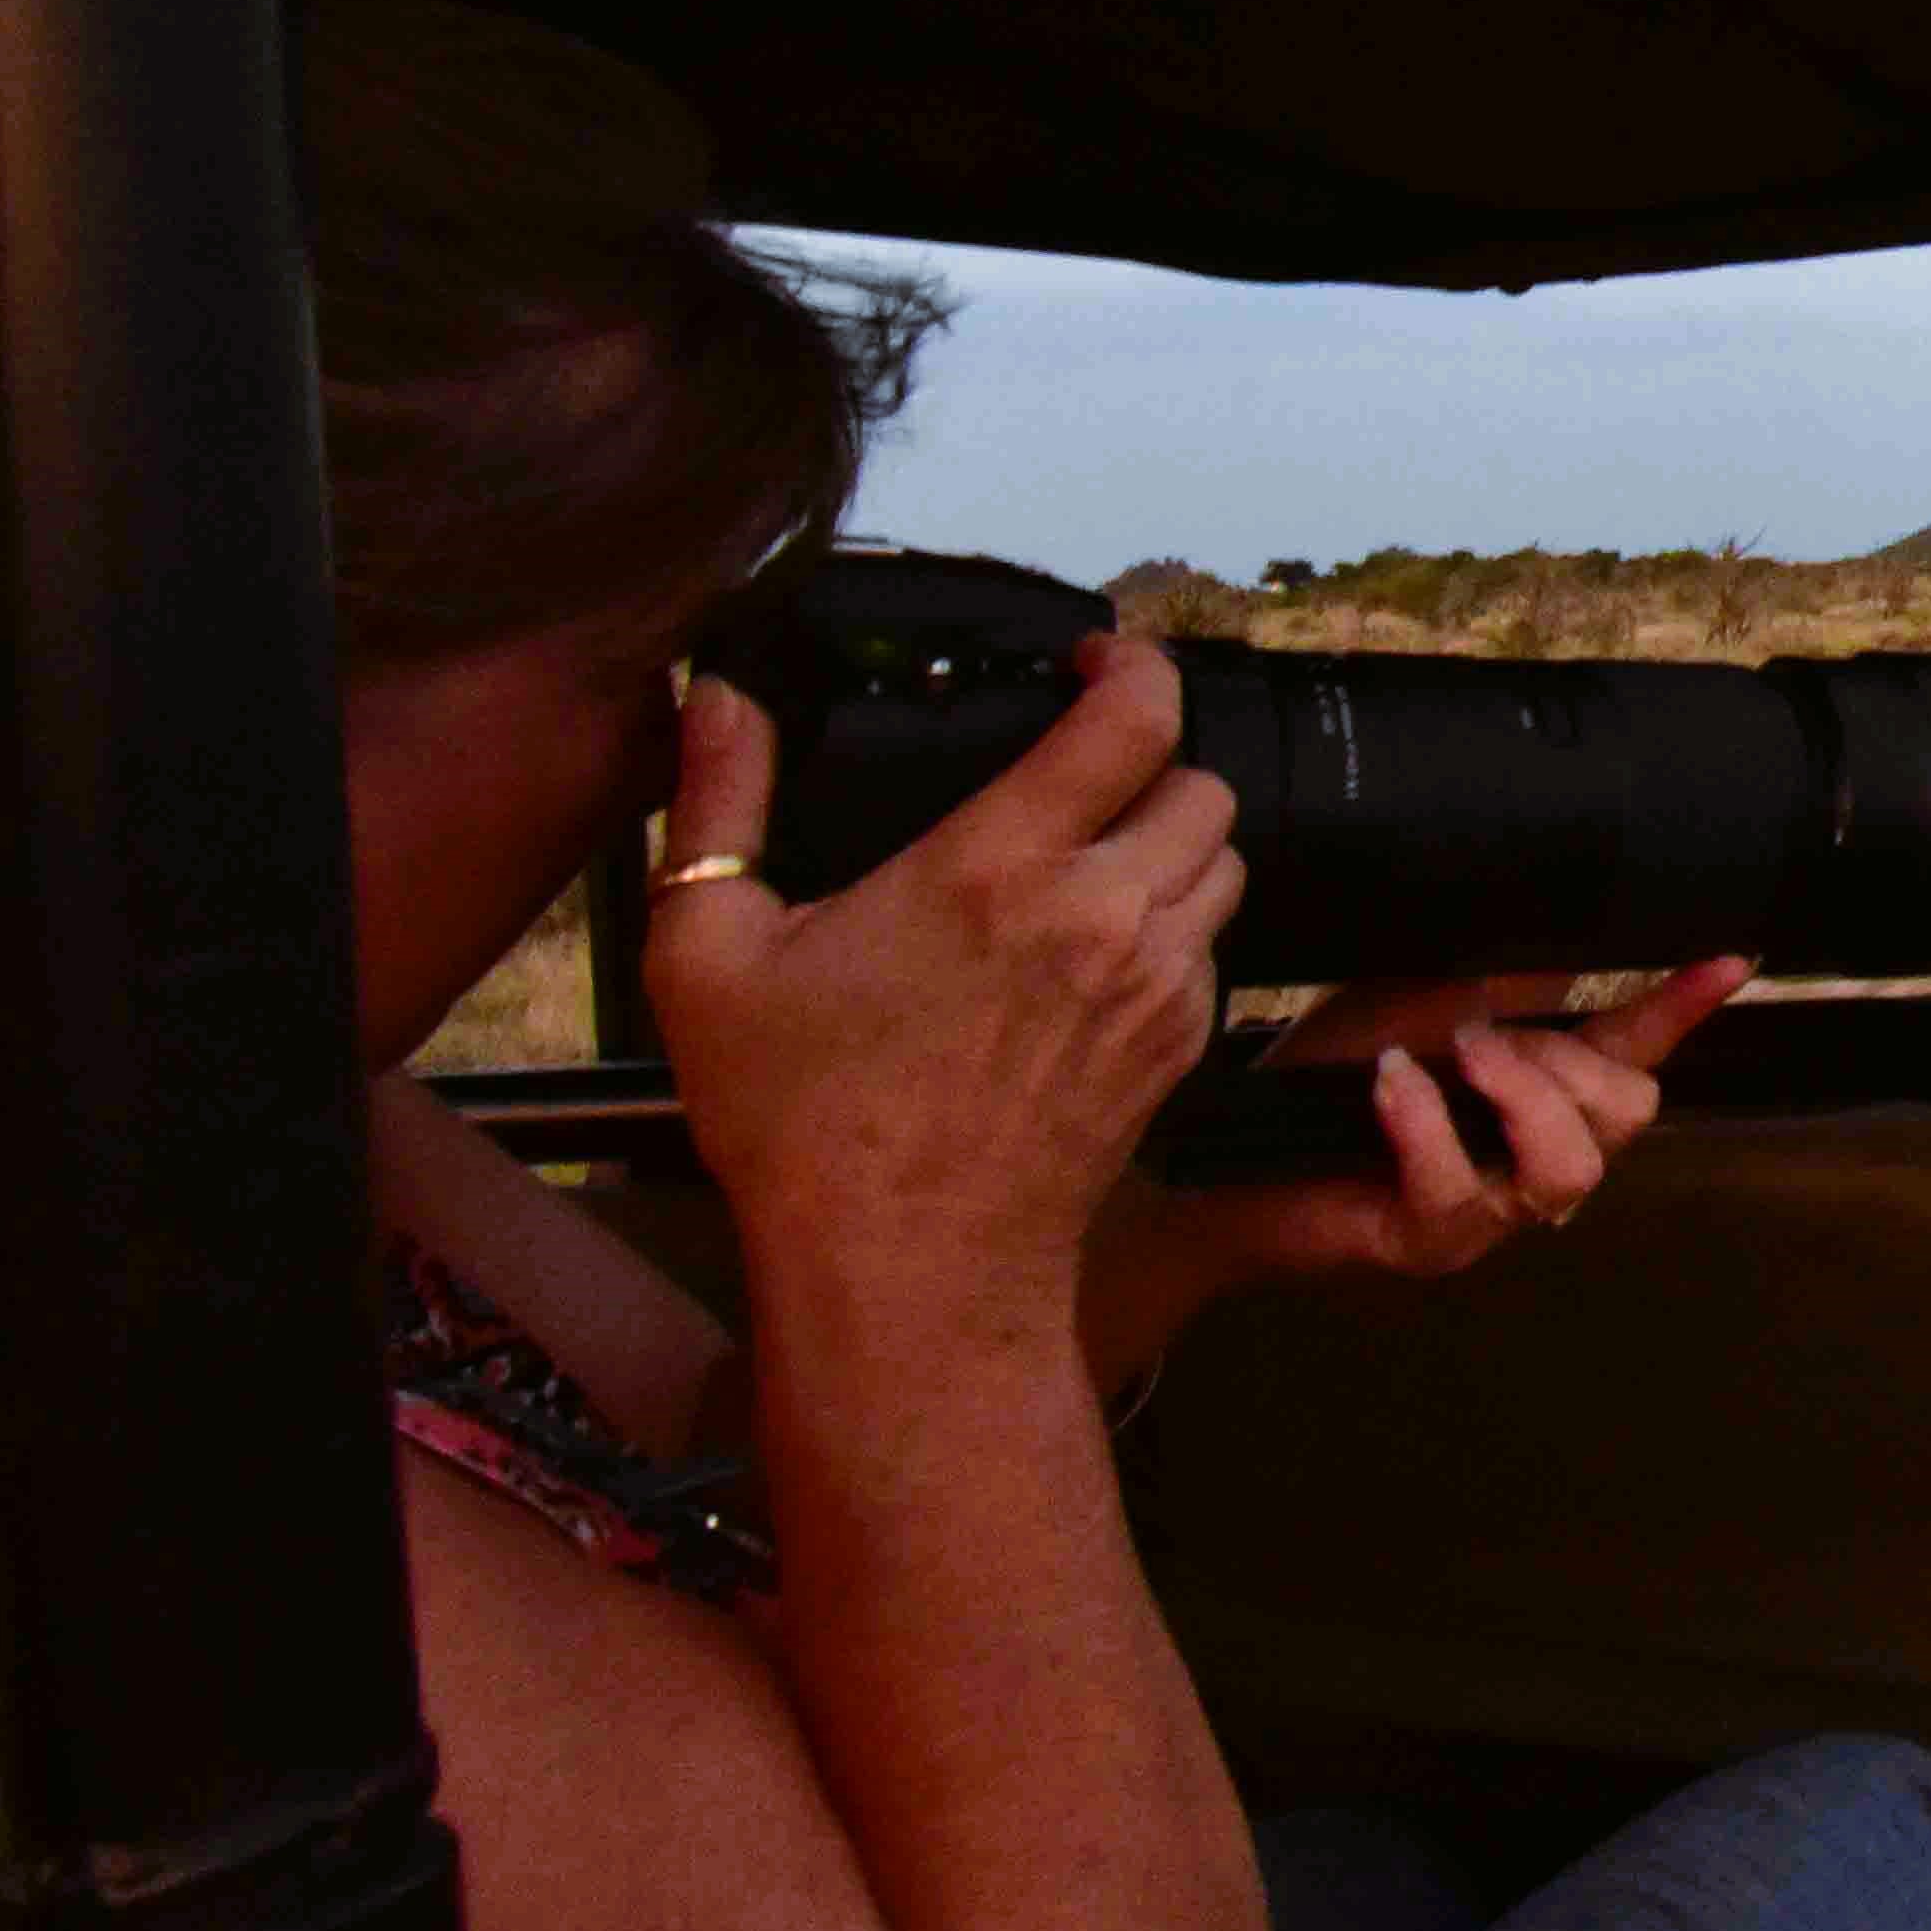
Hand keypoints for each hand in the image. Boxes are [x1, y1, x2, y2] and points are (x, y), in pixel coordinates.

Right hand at [646, 637, 1238, 1372]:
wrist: (904, 1268)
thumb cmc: (803, 1121)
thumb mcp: (707, 954)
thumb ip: (716, 806)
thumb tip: (719, 700)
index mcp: (1000, 866)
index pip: (1137, 716)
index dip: (1134, 665)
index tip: (1094, 662)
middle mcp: (1103, 914)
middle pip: (1203, 784)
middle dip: (1152, 764)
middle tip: (1084, 776)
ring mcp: (1154, 985)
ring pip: (1224, 865)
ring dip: (1174, 846)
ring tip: (1094, 861)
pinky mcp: (1177, 1049)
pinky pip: (1214, 951)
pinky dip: (1177, 931)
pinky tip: (1099, 951)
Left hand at [1076, 960, 1756, 1377]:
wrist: (1223, 1154)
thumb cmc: (1324, 1077)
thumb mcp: (1423, 998)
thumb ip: (1504, 980)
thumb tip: (1576, 937)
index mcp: (1538, 1087)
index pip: (1636, 1047)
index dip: (1686, 1007)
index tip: (1729, 959)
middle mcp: (1528, 1156)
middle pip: (1628, 1112)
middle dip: (1570, 1057)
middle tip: (1484, 1032)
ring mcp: (1488, 1210)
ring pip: (1570, 1165)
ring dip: (1519, 1094)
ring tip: (1455, 1056)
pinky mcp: (1431, 1245)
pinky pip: (1466, 1189)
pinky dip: (1428, 1123)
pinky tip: (1389, 1088)